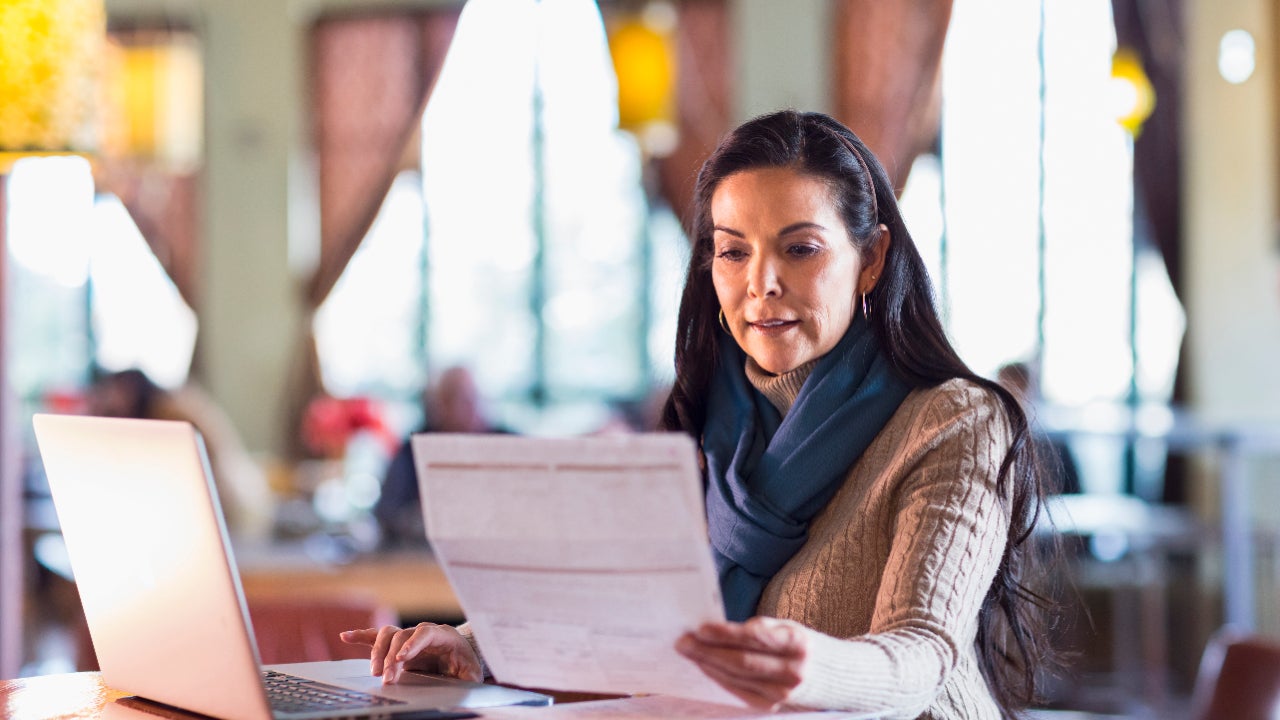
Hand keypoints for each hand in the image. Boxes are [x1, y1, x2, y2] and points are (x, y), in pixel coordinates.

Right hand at [339, 623, 481, 683]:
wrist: (460, 658)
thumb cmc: (466, 666)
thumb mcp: (472, 674)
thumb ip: (469, 680)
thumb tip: (466, 687)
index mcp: (443, 636)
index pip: (426, 633)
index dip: (412, 644)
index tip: (401, 659)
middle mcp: (424, 631)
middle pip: (402, 635)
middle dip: (391, 656)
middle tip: (388, 678)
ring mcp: (409, 636)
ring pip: (388, 635)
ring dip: (378, 651)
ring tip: (375, 671)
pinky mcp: (397, 644)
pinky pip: (377, 637)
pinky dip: (361, 636)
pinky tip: (346, 637)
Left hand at [675, 617, 808, 708]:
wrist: (820, 674)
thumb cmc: (794, 644)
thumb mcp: (785, 627)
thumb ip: (757, 628)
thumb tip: (717, 629)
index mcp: (797, 643)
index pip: (756, 638)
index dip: (726, 634)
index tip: (701, 628)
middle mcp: (792, 671)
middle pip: (741, 661)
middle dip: (708, 651)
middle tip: (683, 640)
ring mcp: (782, 693)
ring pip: (736, 677)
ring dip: (707, 663)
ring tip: (688, 650)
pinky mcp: (770, 706)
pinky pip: (737, 690)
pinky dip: (718, 677)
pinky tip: (704, 665)